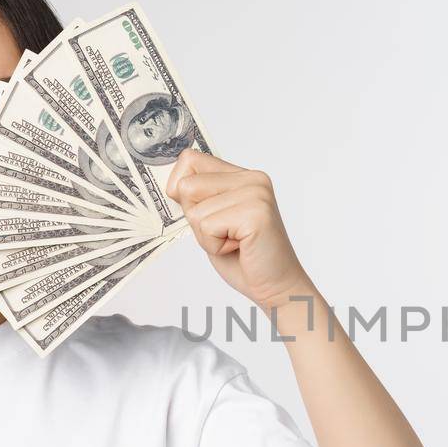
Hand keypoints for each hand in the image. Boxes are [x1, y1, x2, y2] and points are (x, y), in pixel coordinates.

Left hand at [164, 149, 312, 309]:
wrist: (276, 286)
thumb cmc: (244, 257)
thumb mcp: (212, 219)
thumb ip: (196, 197)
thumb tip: (170, 184)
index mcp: (242, 175)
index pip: (189, 160)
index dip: (182, 190)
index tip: (204, 214)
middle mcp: (252, 178)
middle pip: (187, 186)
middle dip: (196, 219)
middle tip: (225, 234)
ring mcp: (256, 193)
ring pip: (195, 210)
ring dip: (206, 236)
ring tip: (234, 242)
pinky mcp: (256, 213)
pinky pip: (207, 226)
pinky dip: (215, 246)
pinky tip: (239, 248)